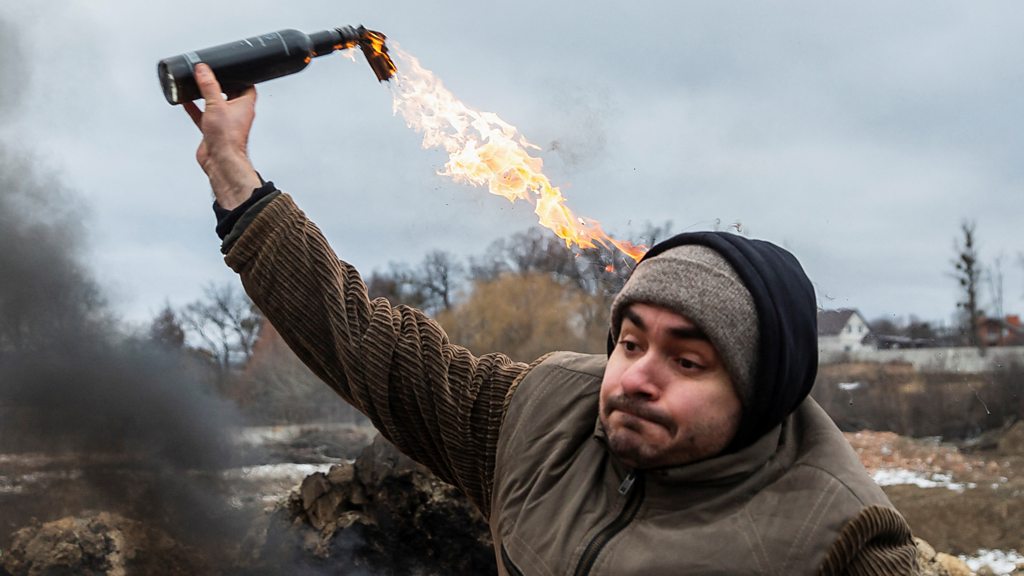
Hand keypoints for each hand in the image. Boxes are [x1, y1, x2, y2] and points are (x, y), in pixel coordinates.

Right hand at [183, 64, 261, 209]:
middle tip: (210, 73)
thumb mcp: (216, 105)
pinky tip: (184, 100)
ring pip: (214, 104)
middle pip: (229, 93)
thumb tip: (203, 68)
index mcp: (244, 105)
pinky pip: (201, 115)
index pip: (247, 86)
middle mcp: (236, 113)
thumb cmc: (227, 138)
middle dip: (220, 83)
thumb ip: (209, 86)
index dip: (240, 76)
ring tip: (196, 83)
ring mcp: (224, 122)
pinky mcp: (211, 130)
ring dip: (205, 95)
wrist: (220, 161)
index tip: (231, 68)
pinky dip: (194, 107)